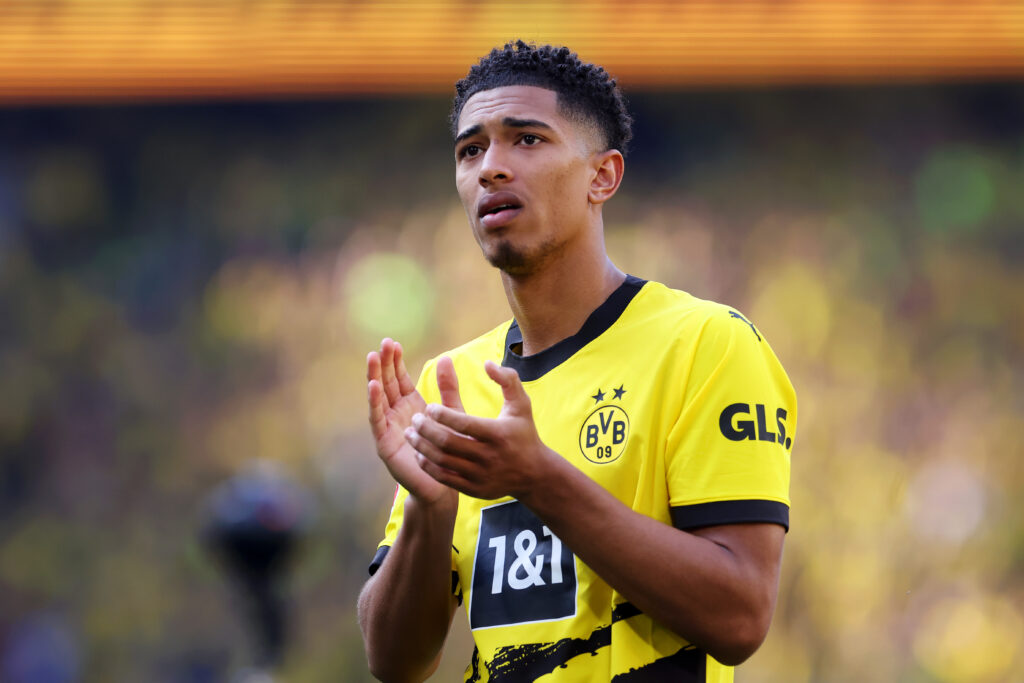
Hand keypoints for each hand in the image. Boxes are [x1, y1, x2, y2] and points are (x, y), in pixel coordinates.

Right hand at [367, 339, 456, 508]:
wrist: (441, 486)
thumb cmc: (446, 451)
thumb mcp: (450, 413)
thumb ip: (448, 388)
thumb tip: (446, 357)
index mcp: (410, 406)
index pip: (399, 379)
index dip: (395, 361)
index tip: (393, 342)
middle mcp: (396, 415)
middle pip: (387, 384)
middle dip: (384, 364)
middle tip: (382, 343)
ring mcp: (388, 428)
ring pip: (379, 399)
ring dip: (374, 378)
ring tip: (373, 358)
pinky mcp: (384, 443)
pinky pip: (377, 420)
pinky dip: (374, 403)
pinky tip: (372, 386)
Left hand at [405, 360, 555, 500]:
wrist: (534, 474)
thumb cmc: (524, 433)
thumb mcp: (521, 404)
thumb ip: (507, 379)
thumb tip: (487, 362)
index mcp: (498, 434)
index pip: (463, 423)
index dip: (442, 414)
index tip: (430, 407)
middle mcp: (488, 457)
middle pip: (447, 443)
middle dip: (426, 430)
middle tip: (415, 419)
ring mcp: (480, 476)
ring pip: (441, 461)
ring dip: (421, 447)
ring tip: (410, 433)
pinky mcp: (473, 489)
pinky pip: (443, 478)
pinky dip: (428, 465)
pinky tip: (420, 452)